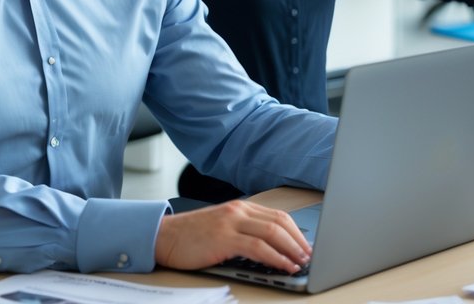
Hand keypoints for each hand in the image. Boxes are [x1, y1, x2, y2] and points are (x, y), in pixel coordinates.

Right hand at [154, 200, 311, 271]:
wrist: (163, 236)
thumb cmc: (191, 236)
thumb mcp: (222, 227)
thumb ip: (244, 231)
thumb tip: (272, 248)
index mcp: (240, 207)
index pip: (278, 216)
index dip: (297, 232)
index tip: (307, 246)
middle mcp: (239, 210)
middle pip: (280, 222)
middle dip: (300, 241)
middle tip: (310, 256)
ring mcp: (231, 223)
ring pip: (273, 232)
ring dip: (292, 249)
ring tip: (302, 262)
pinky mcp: (224, 238)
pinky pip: (258, 247)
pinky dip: (276, 257)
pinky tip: (283, 265)